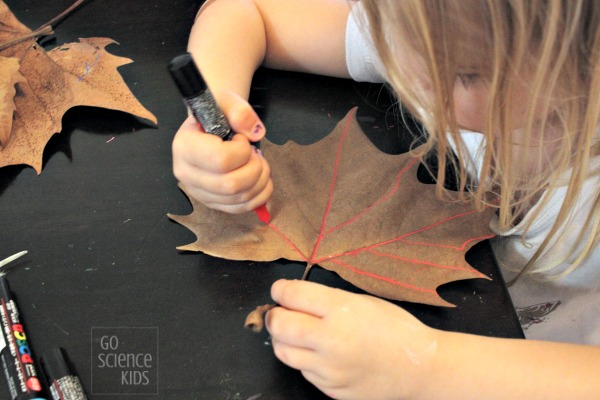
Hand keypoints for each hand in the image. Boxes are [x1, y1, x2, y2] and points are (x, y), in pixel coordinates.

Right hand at [172, 90, 272, 212]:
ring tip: (258, 162)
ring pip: (239, 198)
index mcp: (184, 147)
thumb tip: (254, 133)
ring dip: (261, 180)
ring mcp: (199, 192)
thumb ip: (239, 111)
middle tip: (255, 154)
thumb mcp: (226, 101)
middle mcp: (186, 173)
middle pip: (230, 185)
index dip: (241, 151)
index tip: (241, 139)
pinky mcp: (212, 203)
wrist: (209, 126)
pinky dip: (260, 195)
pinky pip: (242, 207)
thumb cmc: (216, 114)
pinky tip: (260, 178)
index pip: (219, 160)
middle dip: (255, 168)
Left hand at [266, 279, 438, 399]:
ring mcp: (329, 369)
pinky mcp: (331, 389)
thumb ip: (328, 300)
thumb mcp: (363, 302)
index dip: (280, 289)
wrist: (420, 368)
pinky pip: (303, 371)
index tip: (280, 290)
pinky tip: (318, 352)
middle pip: (279, 325)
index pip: (293, 295)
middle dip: (274, 315)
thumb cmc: (396, 329)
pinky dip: (303, 359)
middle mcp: (332, 340)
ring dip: (283, 339)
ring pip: (284, 352)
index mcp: (342, 311)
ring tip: (295, 332)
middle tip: (280, 311)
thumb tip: (295, 298)